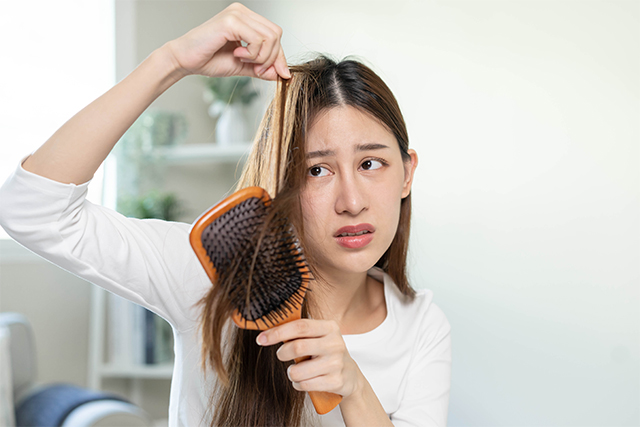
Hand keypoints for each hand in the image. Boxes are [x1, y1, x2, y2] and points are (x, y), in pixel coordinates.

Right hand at [165, 2, 289, 80]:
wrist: (185, 61)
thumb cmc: (209, 59)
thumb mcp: (243, 65)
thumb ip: (262, 67)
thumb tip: (282, 74)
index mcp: (246, 18)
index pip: (275, 34)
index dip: (280, 56)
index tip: (279, 74)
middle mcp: (242, 12)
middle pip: (276, 34)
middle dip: (272, 58)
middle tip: (256, 69)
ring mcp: (237, 14)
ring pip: (270, 36)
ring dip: (262, 56)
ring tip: (243, 60)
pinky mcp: (231, 21)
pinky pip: (257, 39)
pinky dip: (252, 53)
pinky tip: (237, 54)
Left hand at [256, 319, 363, 397]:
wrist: (350, 376)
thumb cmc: (325, 353)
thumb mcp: (318, 337)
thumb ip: (298, 332)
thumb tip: (267, 331)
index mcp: (329, 327)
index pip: (300, 326)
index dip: (278, 332)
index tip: (261, 339)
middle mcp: (335, 343)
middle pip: (297, 347)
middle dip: (282, 353)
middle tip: (281, 355)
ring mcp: (336, 363)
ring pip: (298, 371)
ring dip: (290, 372)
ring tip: (296, 370)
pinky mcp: (336, 381)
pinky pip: (304, 384)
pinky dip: (297, 384)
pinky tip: (304, 380)